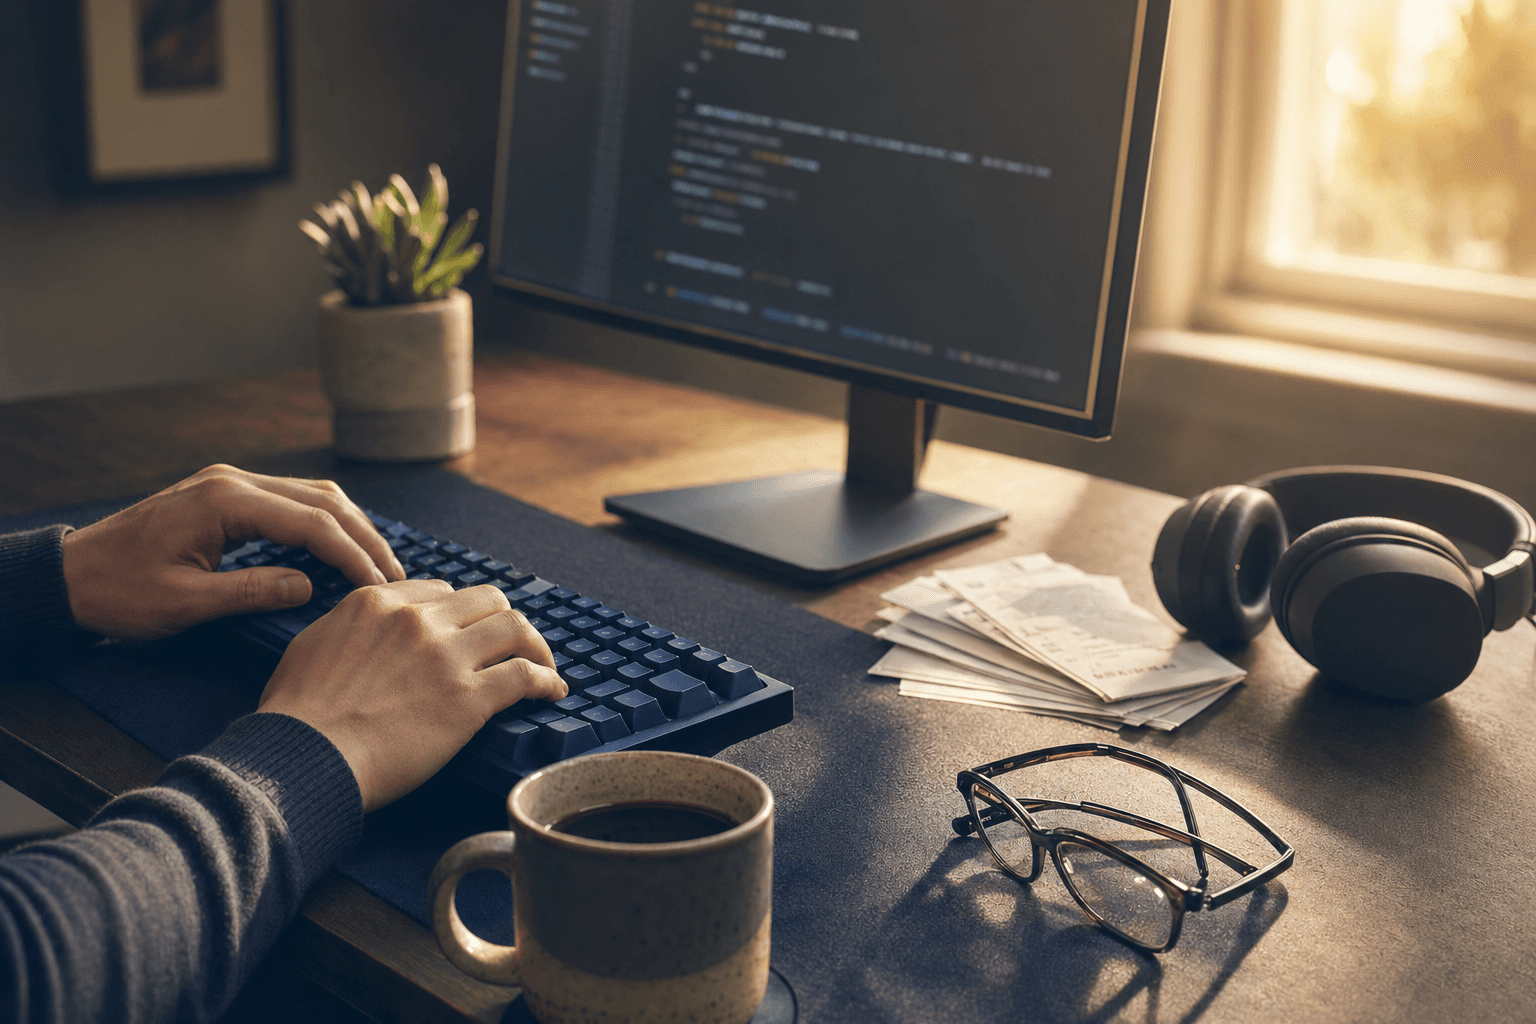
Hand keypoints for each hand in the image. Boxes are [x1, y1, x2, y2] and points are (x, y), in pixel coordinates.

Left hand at [61, 464, 406, 640]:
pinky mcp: (225, 496)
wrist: (69, 577)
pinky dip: (323, 523)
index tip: (381, 587)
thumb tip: (310, 586)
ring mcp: (229, 485)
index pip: (312, 524)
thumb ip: (252, 591)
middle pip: (322, 500)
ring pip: (311, 495)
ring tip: (377, 562)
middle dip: (364, 537)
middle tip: (396, 574)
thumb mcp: (185, 603)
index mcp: (225, 502)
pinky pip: (291, 501)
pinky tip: (339, 549)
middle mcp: (232, 482)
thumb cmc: (118, 593)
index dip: (353, 556)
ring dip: (349, 527)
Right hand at [257, 580, 566, 810]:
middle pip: (485, 599)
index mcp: (377, 603)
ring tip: (543, 665)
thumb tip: (363, 633)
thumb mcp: (311, 647)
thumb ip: (347, 629)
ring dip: (535, 645)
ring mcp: (446, 656)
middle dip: (502, 620)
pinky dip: (546, 680)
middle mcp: (417, 620)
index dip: (458, 613)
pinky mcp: (468, 698)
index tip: (467, 632)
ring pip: (514, 627)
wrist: (304, 756)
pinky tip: (551, 691)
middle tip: (511, 645)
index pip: (439, 591)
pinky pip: (525, 675)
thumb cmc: (296, 716)